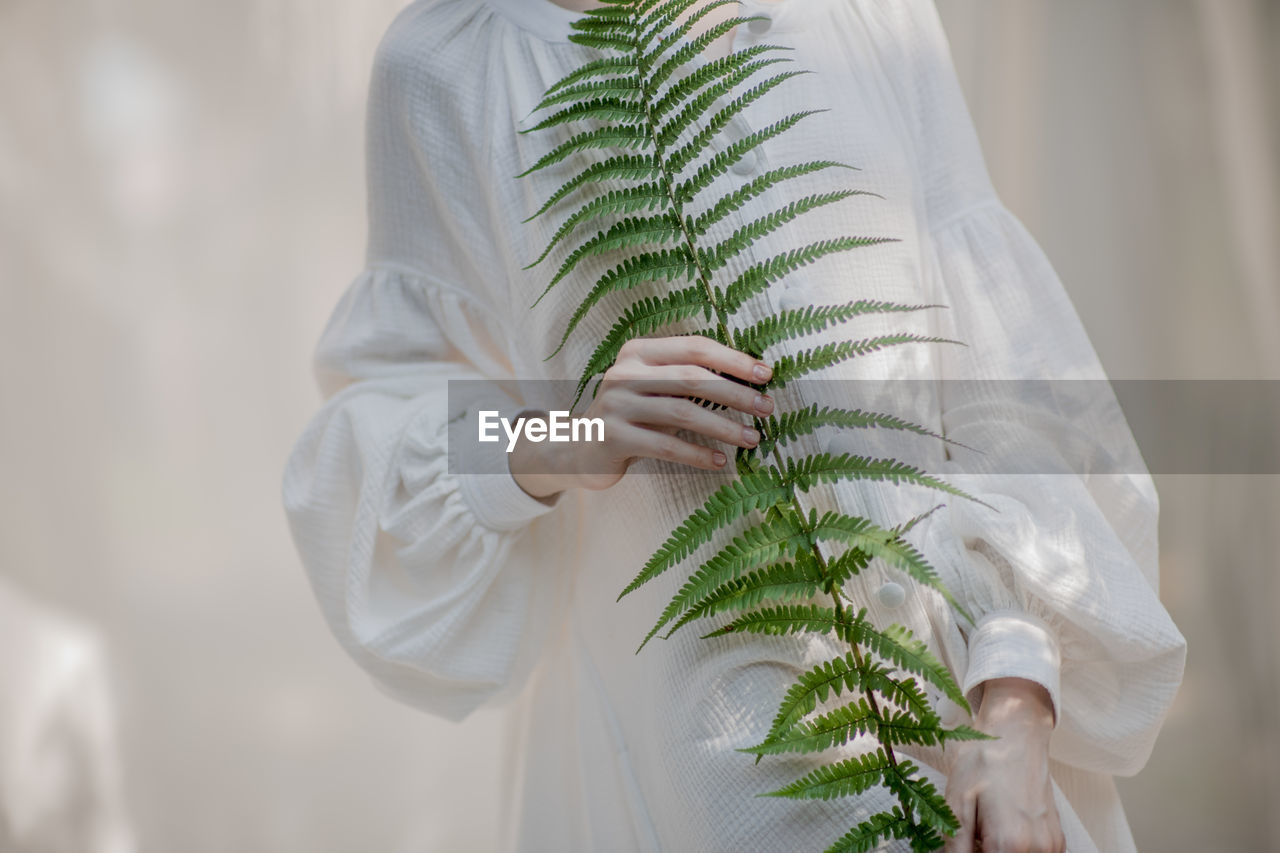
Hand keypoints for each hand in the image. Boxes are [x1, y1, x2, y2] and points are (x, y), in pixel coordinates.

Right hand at [510, 336, 773, 497]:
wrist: (580, 448)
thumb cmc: (633, 416)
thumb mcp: (655, 390)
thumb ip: (688, 379)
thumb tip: (749, 381)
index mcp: (639, 352)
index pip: (694, 347)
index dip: (733, 359)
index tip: (766, 374)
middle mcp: (624, 373)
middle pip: (691, 377)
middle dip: (735, 393)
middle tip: (767, 408)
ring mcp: (616, 405)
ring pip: (682, 412)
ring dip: (724, 427)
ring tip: (753, 438)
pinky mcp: (613, 437)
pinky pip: (665, 445)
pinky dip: (697, 454)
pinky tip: (721, 461)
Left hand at [943, 678, 1064, 852]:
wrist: (1015, 736)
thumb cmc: (984, 763)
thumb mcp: (957, 803)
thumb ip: (954, 845)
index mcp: (1010, 843)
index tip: (963, 843)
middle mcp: (1037, 849)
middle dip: (982, 852)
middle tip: (972, 835)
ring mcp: (1052, 846)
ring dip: (998, 852)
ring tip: (985, 830)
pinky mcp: (1057, 840)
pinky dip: (1015, 850)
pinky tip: (1001, 830)